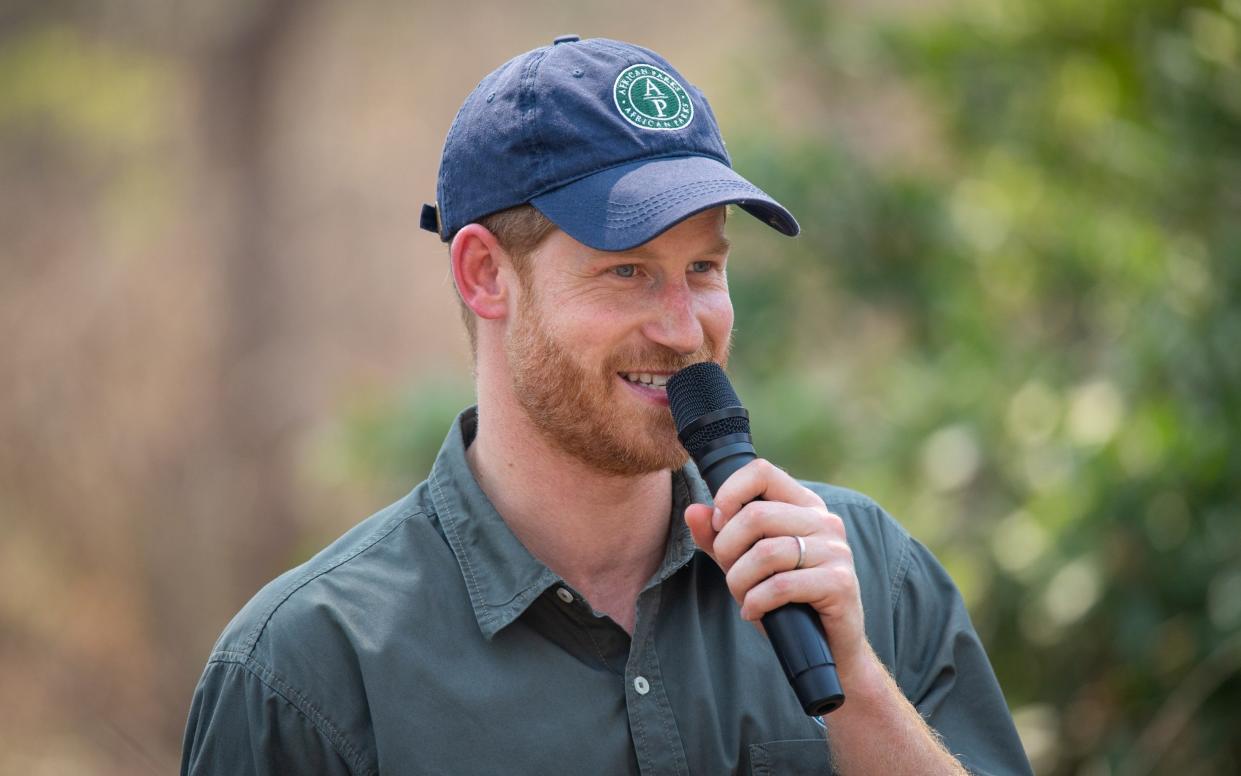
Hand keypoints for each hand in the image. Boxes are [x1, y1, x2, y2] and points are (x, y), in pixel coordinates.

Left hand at [684, 459, 869, 673]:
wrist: (828, 648)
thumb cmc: (786, 601)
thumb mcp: (747, 565)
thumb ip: (720, 538)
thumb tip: (693, 511)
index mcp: (804, 506)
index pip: (761, 472)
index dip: (730, 493)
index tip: (719, 524)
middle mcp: (824, 521)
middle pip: (756, 515)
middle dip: (728, 549)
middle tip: (730, 574)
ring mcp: (835, 550)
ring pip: (765, 552)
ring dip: (740, 581)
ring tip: (743, 596)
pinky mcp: (839, 582)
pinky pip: (781, 585)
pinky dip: (756, 601)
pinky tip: (753, 611)